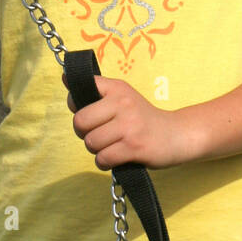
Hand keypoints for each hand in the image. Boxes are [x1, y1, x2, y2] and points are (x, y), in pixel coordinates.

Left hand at [63, 72, 196, 170]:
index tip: (88, 113)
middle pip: (80, 121)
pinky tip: (114, 158)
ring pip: (91, 142)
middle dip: (83, 133)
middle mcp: (122, 103)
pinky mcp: (134, 147)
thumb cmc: (142, 118)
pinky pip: (103, 158)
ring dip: (95, 150)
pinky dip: (104, 162)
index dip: (76, 104)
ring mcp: (129, 125)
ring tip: (109, 146)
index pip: (84, 88)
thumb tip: (65, 78)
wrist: (177, 135)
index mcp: (117, 88)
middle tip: (97, 135)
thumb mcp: (123, 97)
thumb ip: (96, 92)